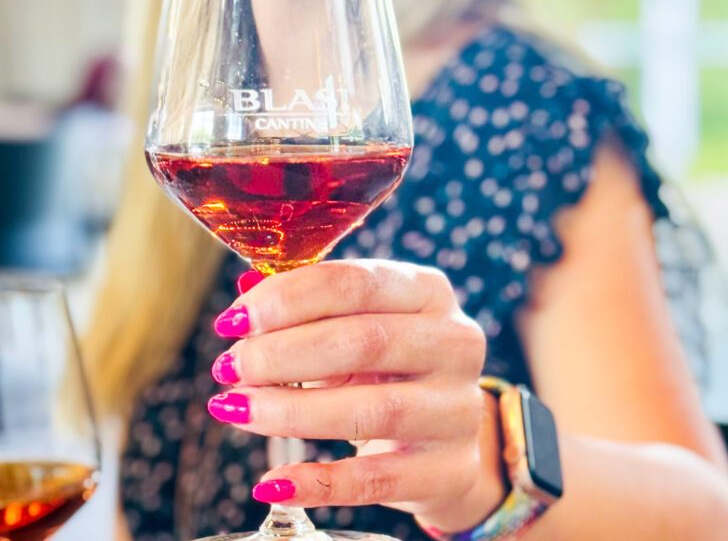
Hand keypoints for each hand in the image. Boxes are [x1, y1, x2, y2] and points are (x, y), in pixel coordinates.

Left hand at [207, 260, 499, 525]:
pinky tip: (271, 484)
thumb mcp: (355, 323)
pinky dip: (318, 483)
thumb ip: (305, 306)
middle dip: (283, 353)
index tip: (233, 320)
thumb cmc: (385, 365)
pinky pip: (377, 481)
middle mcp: (455, 342)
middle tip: (229, 367)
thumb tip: (243, 291)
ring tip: (236, 410)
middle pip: (364, 341)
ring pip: (371, 411)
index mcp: (428, 291)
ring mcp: (459, 407)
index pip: (356, 283)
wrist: (442, 434)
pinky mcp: (450, 468)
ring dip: (291, 412)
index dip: (288, 299)